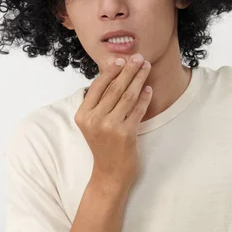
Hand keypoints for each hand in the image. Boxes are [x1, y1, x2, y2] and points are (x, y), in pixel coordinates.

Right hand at [75, 53, 151, 186]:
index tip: (121, 60)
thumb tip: (112, 74)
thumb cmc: (103, 146)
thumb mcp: (92, 124)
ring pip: (127, 96)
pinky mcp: (126, 134)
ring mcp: (110, 127)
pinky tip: (149, 88)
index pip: (98, 86)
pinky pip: (138, 110)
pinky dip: (144, 98)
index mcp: (82, 115)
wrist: (110, 174)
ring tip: (146, 68)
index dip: (111, 71)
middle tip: (138, 57)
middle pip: (114, 88)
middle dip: (128, 70)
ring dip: (139, 79)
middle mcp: (94, 120)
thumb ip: (98, 103)